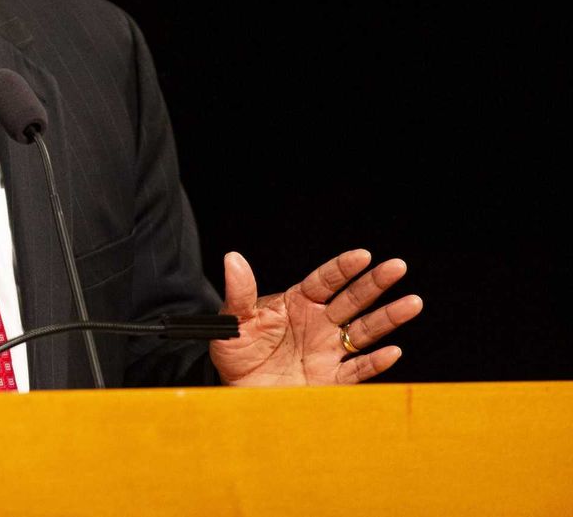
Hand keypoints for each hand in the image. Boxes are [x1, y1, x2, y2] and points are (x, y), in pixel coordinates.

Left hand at [208, 249, 421, 385]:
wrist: (236, 389)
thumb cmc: (235, 350)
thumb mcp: (234, 320)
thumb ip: (239, 292)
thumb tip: (232, 259)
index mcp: (298, 302)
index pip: (325, 281)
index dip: (343, 268)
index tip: (363, 255)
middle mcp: (319, 323)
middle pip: (352, 299)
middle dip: (375, 283)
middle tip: (397, 267)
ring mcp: (327, 350)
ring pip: (364, 331)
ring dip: (388, 318)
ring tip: (412, 303)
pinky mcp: (331, 380)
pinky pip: (357, 370)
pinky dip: (375, 362)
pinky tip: (392, 351)